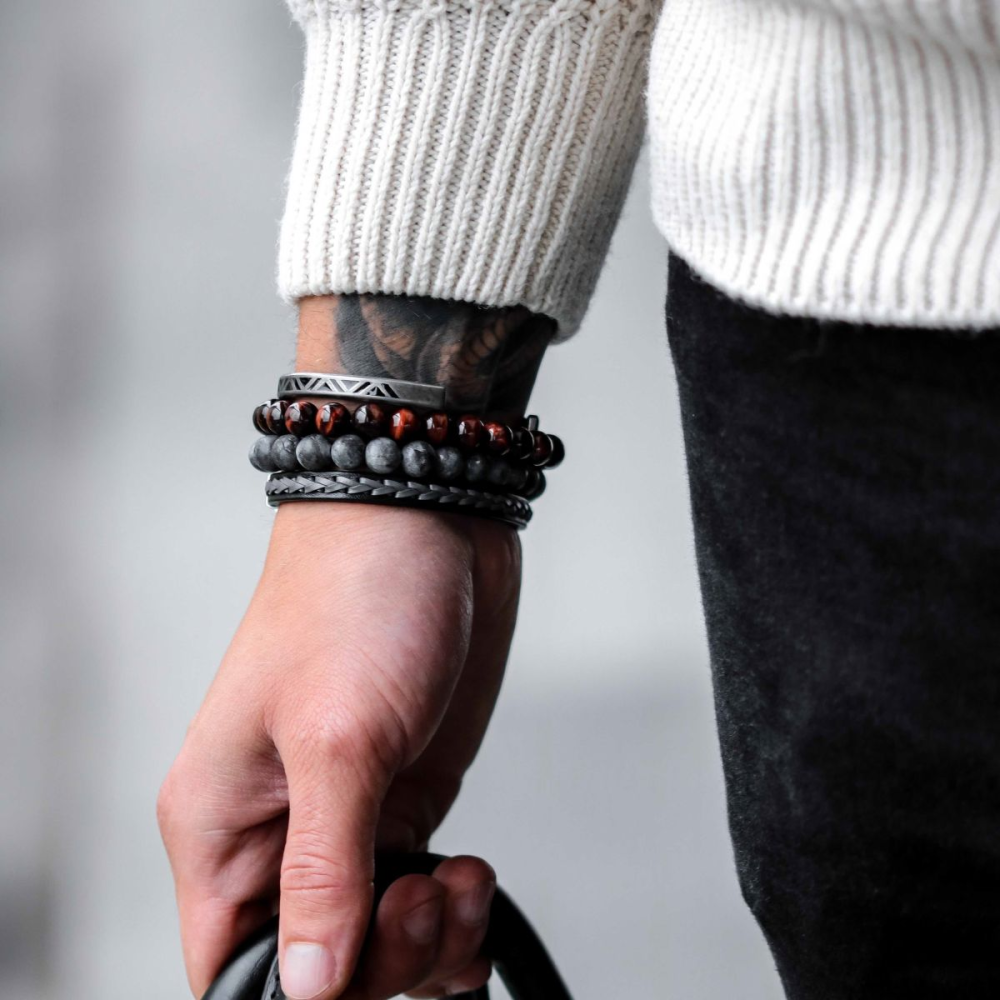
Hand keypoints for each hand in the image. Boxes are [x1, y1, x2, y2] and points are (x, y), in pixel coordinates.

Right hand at [158, 502, 520, 997]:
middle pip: (315, 966)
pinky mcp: (406, 795)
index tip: (360, 972)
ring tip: (459, 883)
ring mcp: (349, 815)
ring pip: (377, 939)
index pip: (230, 964)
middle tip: (423, 900)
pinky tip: (473, 882)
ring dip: (428, 944)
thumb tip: (308, 985)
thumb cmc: (354, 598)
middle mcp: (280, 828)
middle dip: (382, 965)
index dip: (295, 994)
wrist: (424, 521)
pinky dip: (454, 912)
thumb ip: (324, 869)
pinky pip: (421, 893)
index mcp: (222, 822)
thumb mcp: (337, 738)